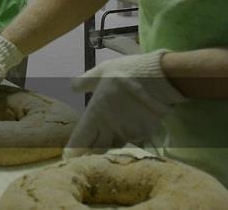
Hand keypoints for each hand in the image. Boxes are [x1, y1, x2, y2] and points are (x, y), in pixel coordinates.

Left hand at [64, 49, 185, 157]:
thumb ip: (86, 81)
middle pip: (96, 151)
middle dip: (91, 154)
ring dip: (110, 146)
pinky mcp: (144, 134)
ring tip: (109, 140)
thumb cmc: (126, 72)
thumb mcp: (102, 71)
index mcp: (95, 117)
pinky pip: (133, 140)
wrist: (158, 78)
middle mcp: (110, 130)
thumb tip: (72, 87)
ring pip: (115, 147)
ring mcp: (128, 134)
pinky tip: (131, 129)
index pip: (79, 142)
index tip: (69, 156)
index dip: (73, 152)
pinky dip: (130, 138)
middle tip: (87, 153)